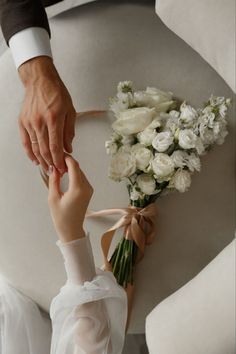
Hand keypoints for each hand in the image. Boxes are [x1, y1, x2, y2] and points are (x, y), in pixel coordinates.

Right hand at [18, 56, 75, 173]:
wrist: (40, 80)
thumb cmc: (57, 93)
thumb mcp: (70, 111)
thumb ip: (69, 131)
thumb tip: (68, 148)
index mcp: (54, 119)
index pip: (56, 147)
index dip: (59, 160)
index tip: (63, 168)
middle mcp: (40, 122)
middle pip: (45, 150)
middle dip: (51, 164)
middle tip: (56, 172)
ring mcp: (29, 123)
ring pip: (35, 148)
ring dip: (41, 161)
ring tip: (47, 169)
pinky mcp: (23, 122)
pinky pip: (26, 141)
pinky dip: (30, 152)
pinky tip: (35, 160)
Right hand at [48, 155, 93, 242]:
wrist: (72, 229)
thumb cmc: (61, 216)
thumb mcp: (53, 198)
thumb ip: (54, 180)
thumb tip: (54, 167)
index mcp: (78, 189)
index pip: (74, 166)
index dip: (66, 158)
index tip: (58, 154)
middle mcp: (86, 187)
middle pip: (78, 168)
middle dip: (68, 162)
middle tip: (56, 160)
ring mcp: (89, 189)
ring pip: (80, 172)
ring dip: (71, 167)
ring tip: (59, 167)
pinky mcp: (89, 191)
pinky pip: (82, 178)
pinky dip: (74, 173)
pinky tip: (65, 174)